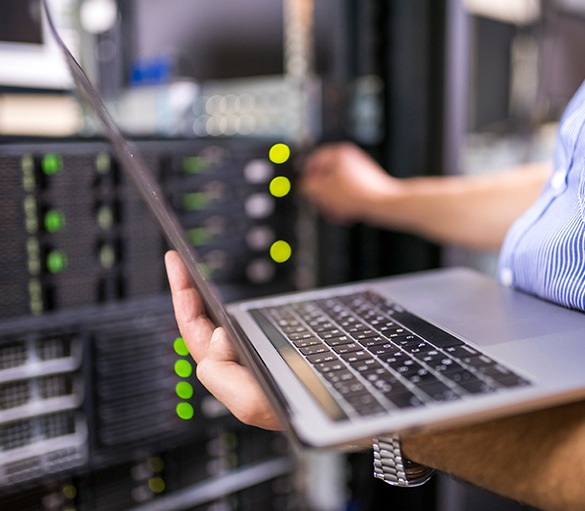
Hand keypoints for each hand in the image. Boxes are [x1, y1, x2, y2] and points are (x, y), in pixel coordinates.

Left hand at [164, 250, 282, 430]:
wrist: (336, 414)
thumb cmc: (298, 414)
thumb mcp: (252, 403)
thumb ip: (222, 375)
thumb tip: (216, 335)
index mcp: (230, 376)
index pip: (195, 334)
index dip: (183, 299)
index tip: (177, 264)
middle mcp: (237, 366)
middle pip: (199, 327)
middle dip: (185, 292)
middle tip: (177, 262)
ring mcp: (252, 358)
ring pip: (216, 326)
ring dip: (201, 301)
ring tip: (189, 276)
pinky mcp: (271, 350)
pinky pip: (239, 327)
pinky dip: (225, 310)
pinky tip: (222, 303)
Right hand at [300, 142, 398, 223]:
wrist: (383, 204)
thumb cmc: (358, 195)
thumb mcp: (323, 190)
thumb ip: (308, 186)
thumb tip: (305, 186)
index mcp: (338, 154)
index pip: (314, 160)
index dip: (306, 175)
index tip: (303, 186)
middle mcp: (350, 159)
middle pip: (325, 174)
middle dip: (321, 191)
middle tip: (319, 201)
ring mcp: (359, 171)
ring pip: (336, 185)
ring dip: (332, 199)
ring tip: (333, 210)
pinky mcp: (366, 184)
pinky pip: (348, 192)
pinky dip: (344, 202)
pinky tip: (343, 213)